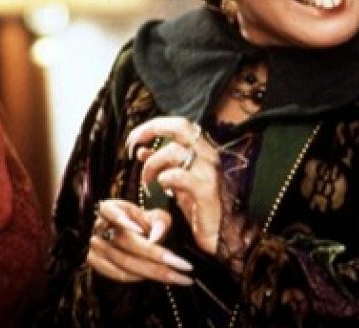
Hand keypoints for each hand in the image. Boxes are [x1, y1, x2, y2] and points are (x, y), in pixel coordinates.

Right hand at [86, 198, 193, 285]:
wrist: (126, 236)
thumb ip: (158, 221)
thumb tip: (156, 237)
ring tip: (179, 276)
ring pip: (124, 262)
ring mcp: (94, 247)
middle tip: (183, 265)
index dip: (122, 220)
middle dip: (156, 254)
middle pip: (124, 242)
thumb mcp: (152, 215)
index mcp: (110, 208)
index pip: (110, 211)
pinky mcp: (96, 264)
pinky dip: (138, 277)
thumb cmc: (141, 223)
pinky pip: (118, 274)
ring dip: (153, 271)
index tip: (140, 229)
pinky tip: (159, 277)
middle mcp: (98, 228)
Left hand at [127, 117, 222, 253]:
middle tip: (133, 146)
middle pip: (180, 126)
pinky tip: (163, 189)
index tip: (134, 139)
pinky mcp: (206, 191)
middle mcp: (208, 156)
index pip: (179, 124)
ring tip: (147, 183)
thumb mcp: (177, 182)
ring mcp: (209, 172)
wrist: (225, 236)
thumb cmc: (200, 208)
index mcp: (203, 151)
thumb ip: (162, 164)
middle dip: (151, 130)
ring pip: (174, 151)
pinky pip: (179, 176)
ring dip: (152, 165)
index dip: (154, 126)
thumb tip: (141, 149)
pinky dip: (165, 178)